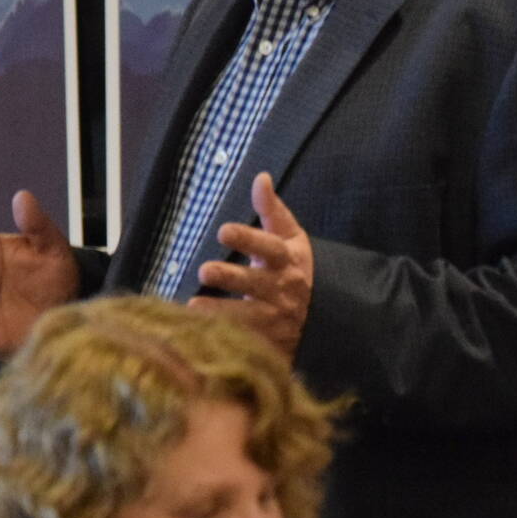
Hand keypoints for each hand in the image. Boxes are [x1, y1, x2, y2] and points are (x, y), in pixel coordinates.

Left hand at [191, 172, 313, 361]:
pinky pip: (243, 339)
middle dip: (230, 276)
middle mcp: (281, 289)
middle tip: (205, 269)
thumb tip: (260, 177)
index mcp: (286, 260)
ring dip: (220, 311)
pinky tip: (196, 332)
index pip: (269, 247)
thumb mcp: (290, 237)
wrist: (322, 315)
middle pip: (254, 283)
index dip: (248, 239)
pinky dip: (221, 336)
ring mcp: (274, 318)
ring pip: (247, 316)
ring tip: (193, 305)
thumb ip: (272, 210)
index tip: (223, 231)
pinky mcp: (266, 340)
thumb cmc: (295, 266)